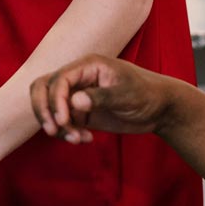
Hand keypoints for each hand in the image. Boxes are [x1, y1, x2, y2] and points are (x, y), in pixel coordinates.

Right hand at [29, 55, 171, 144]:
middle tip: (53, 130)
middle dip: (44, 110)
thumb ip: (100, 97)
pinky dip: (67, 133)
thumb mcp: (127, 94)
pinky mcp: (81, 112)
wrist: (160, 109)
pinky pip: (63, 122)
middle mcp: (79, 78)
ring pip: (50, 107)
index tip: (64, 121)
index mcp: (88, 65)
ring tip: (77, 139)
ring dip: (57, 126)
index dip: (55, 100)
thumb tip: (74, 101)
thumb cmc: (147, 93)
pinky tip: (85, 140)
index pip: (59, 79)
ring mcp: (78, 95)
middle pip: (44, 88)